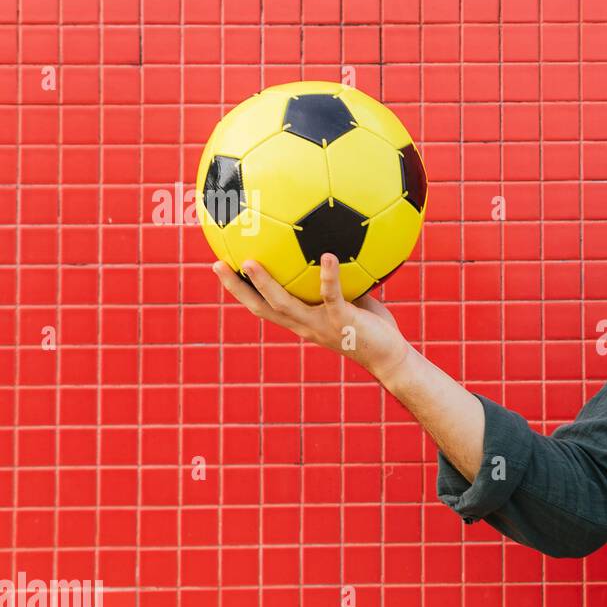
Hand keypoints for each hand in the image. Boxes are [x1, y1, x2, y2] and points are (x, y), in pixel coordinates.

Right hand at [212, 253, 413, 385]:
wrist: (391, 357)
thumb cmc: (372, 329)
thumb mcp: (350, 301)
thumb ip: (335, 282)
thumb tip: (329, 249)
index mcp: (301, 321)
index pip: (263, 306)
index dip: (240, 291)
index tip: (221, 269)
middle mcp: (305, 325)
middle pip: (261, 307)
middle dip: (236, 288)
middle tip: (216, 265)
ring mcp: (321, 324)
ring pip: (284, 305)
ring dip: (265, 284)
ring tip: (249, 262)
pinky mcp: (343, 321)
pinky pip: (332, 295)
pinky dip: (328, 275)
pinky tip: (327, 255)